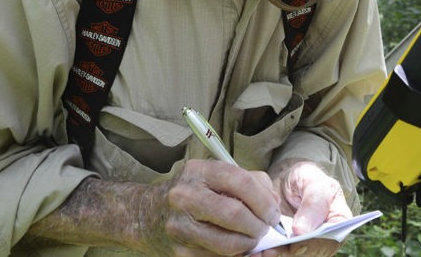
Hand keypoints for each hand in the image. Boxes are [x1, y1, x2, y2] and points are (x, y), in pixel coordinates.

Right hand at [148, 158, 282, 254]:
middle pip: (235, 214)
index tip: (272, 213)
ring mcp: (180, 227)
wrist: (147, 214)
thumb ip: (249, 182)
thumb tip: (273, 203)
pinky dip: (234, 255)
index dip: (264, 201)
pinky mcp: (179, 252)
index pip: (241, 182)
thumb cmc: (191, 192)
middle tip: (265, 229)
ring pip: (228, 243)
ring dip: (249, 244)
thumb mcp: (214, 176)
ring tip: (252, 239)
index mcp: (198, 172)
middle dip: (259, 226)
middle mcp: (185, 196)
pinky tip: (235, 246)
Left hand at [263, 160, 351, 256]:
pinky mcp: (293, 247)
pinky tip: (258, 252)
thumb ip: (313, 203)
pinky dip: (272, 255)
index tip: (294, 244)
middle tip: (269, 251)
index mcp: (339, 221)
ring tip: (260, 253)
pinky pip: (285, 254)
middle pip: (312, 253)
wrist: (291, 181)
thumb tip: (302, 231)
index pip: (330, 240)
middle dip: (290, 254)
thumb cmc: (307, 178)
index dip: (313, 245)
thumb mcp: (313, 182)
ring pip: (297, 256)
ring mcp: (310, 244)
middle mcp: (327, 238)